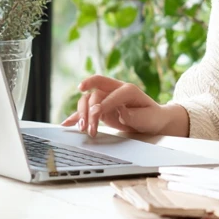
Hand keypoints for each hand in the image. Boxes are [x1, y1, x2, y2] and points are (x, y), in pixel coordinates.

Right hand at [60, 74, 187, 137]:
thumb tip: (120, 110)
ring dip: (81, 113)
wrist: (152, 120)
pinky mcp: (100, 108)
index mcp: (128, 89)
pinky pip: (85, 111)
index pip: (113, 93)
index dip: (104, 102)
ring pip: (87, 100)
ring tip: (82, 128)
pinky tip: (66, 123)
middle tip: (88, 127)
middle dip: (89, 109)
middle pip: (95, 92)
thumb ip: (133, 114)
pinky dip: (76, 116)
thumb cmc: (151, 117)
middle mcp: (114, 90)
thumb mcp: (148, 118)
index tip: (96, 114)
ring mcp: (106, 98)